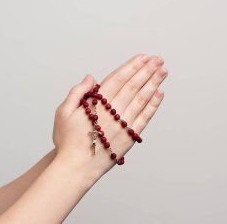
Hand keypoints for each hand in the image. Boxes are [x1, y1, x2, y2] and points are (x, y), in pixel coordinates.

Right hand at [52, 54, 167, 176]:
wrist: (76, 168)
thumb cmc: (68, 140)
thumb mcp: (63, 112)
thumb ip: (77, 92)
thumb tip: (92, 77)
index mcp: (97, 104)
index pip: (118, 79)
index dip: (132, 67)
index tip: (143, 57)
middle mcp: (113, 112)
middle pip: (133, 86)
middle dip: (147, 71)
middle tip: (158, 60)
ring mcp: (123, 125)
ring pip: (142, 99)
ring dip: (153, 84)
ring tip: (163, 72)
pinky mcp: (130, 137)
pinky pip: (144, 118)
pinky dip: (153, 105)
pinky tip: (160, 94)